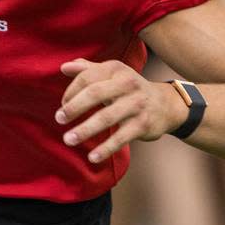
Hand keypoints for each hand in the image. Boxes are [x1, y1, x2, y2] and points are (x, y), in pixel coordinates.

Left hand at [55, 59, 188, 163]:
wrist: (165, 104)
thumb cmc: (129, 89)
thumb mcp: (112, 75)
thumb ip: (87, 70)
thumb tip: (64, 67)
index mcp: (116, 69)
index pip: (87, 77)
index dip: (71, 91)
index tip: (62, 105)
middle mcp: (127, 83)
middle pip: (95, 93)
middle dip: (74, 107)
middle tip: (59, 119)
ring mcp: (136, 104)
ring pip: (106, 117)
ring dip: (85, 130)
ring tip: (68, 140)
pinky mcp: (143, 124)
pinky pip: (121, 138)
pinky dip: (105, 148)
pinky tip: (92, 157)